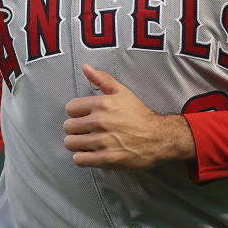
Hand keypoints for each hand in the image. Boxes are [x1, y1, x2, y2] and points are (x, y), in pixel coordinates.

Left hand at [63, 64, 195, 169]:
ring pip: (70, 143)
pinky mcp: (105, 159)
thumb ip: (102, 79)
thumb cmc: (140, 115)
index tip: (84, 117)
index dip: (76, 113)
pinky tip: (91, 153)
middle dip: (75, 129)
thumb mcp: (122, 92)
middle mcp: (99, 122)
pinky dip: (82, 158)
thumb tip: (86, 67)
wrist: (159, 137)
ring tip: (87, 143)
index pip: (70, 108)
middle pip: (68, 127)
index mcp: (101, 104)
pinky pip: (79, 159)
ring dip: (77, 144)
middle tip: (86, 131)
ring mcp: (102, 141)